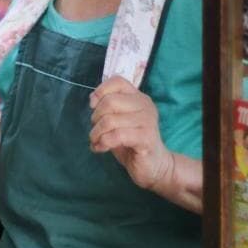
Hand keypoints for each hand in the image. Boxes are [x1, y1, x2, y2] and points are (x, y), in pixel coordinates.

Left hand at [89, 76, 173, 190]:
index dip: (100, 91)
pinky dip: (103, 143)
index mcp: (138, 97)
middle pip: (110, 101)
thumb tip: (93, 100)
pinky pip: (117, 136)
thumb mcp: (118, 121)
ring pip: (110, 120)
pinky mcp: (146, 138)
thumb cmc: (132, 142)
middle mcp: (145, 105)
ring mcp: (147, 121)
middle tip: (95, 131)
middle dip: (95, 118)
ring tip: (96, 142)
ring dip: (96, 134)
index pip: (117, 81)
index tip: (93, 106)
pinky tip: (101, 148)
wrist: (154, 166)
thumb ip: (109, 108)